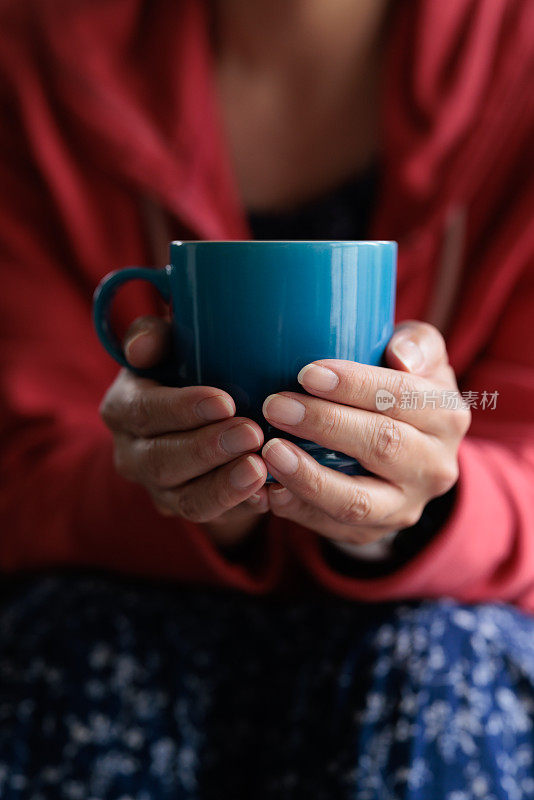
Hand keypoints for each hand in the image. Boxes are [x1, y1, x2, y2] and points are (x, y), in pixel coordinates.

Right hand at [100, 316, 267, 546]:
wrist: (198, 414)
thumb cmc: (185, 365)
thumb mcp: (169, 344)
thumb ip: (154, 336)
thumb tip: (142, 347)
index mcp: (122, 408)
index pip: (143, 412)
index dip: (181, 409)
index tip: (225, 401)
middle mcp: (132, 454)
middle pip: (162, 460)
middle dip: (208, 449)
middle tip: (252, 433)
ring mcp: (158, 488)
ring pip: (185, 498)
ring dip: (224, 486)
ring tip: (261, 470)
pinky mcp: (186, 508)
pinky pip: (211, 515)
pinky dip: (240, 507)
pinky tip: (267, 495)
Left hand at [255, 321, 470, 544]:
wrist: (407, 455)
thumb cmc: (401, 389)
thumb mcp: (420, 358)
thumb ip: (418, 344)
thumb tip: (401, 357)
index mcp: (447, 416)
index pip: (403, 398)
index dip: (355, 385)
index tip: (307, 373)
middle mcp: (434, 467)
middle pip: (382, 446)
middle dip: (325, 424)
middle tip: (276, 405)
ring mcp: (404, 507)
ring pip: (358, 501)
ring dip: (309, 477)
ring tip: (270, 452)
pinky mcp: (373, 533)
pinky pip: (332, 529)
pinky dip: (298, 510)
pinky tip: (268, 490)